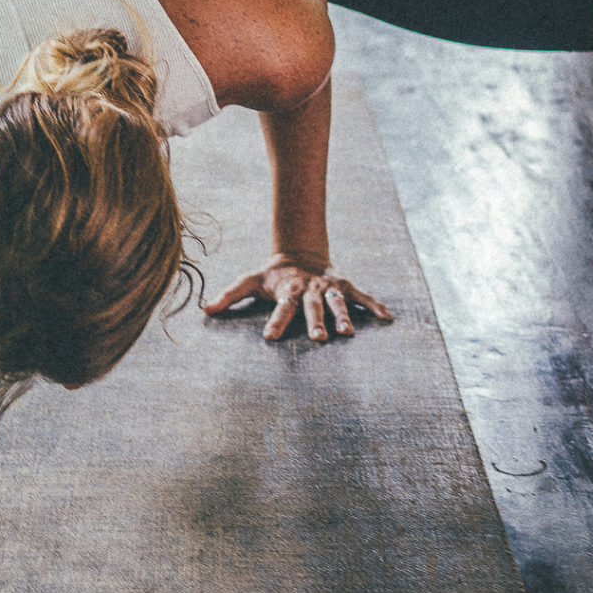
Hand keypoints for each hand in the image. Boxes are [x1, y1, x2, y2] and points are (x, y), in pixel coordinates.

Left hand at [203, 253, 391, 342]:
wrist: (299, 253)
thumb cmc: (272, 276)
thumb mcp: (250, 281)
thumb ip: (229, 295)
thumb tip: (205, 309)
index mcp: (288, 290)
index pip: (281, 308)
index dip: (276, 321)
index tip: (269, 337)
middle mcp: (310, 289)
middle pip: (312, 307)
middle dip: (315, 322)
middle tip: (318, 339)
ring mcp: (329, 287)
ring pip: (337, 302)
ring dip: (343, 316)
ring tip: (348, 333)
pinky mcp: (345, 285)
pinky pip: (362, 296)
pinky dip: (375, 306)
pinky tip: (387, 318)